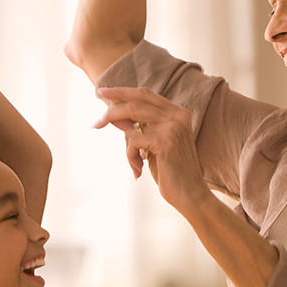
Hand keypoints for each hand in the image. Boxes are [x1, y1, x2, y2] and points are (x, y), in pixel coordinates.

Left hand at [93, 86, 210, 210]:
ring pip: (131, 117)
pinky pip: (132, 140)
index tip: (102, 92)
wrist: (191, 195)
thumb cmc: (171, 171)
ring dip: (124, 143)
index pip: (145, 94)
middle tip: (95, 123)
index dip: (122, 91)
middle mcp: (177, 115)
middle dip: (111, 110)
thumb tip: (114, 116)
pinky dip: (130, 156)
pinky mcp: (165, 140)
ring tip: (132, 162)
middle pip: (135, 101)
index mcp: (177, 113)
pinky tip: (139, 170)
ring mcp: (172, 126)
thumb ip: (138, 128)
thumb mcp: (151, 146)